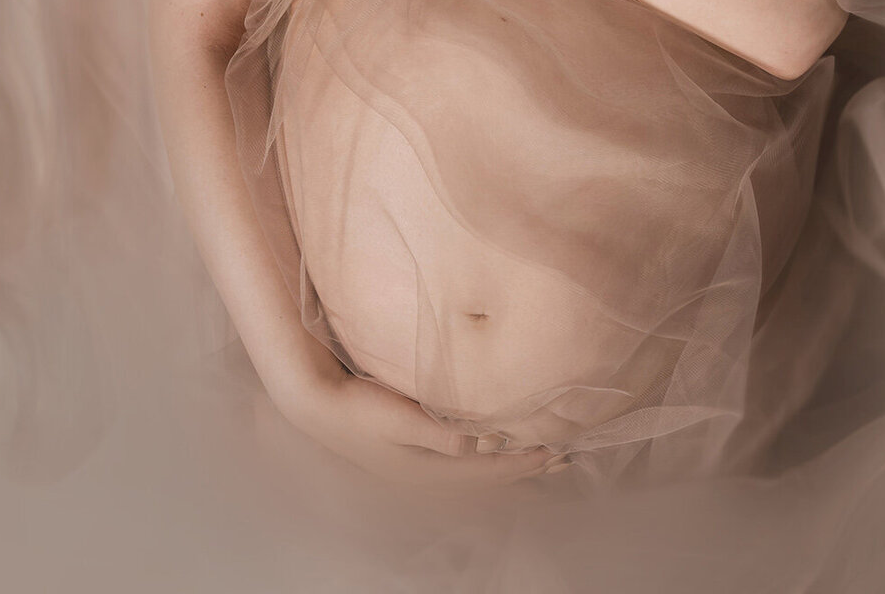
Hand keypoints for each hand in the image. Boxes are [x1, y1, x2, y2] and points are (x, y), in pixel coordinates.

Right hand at [273, 363, 559, 491]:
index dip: (522, 462)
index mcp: (424, 472)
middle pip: (487, 478)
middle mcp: (426, 477)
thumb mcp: (397, 418)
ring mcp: (420, 468)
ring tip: (543, 455)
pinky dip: (490, 457)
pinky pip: (465, 463)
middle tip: (565, 459)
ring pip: (479, 472)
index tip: (555, 451)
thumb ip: (436, 431)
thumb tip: (477, 443)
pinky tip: (499, 446)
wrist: (319, 405)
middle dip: (526, 468)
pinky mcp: (416, 456)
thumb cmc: (357, 408)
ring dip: (511, 464)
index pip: (486, 472)